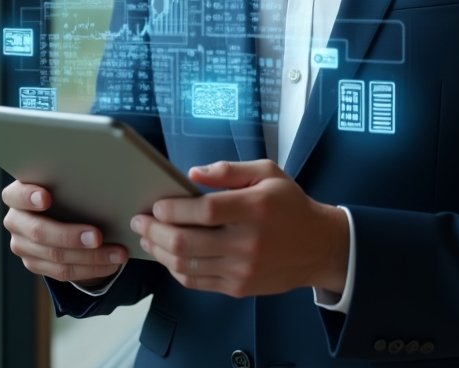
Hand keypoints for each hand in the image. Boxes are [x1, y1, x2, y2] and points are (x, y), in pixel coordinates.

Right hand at [2, 180, 128, 286]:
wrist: (60, 209)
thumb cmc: (66, 186)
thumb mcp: (63, 180)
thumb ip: (70, 179)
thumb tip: (103, 174)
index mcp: (17, 195)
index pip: (15, 195)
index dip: (29, 197)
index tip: (46, 197)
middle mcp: (16, 221)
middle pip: (39, 232)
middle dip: (71, 236)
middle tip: (98, 237)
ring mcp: (23, 246)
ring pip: (56, 257)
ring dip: (91, 258)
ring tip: (117, 254)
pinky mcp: (35, 264)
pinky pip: (63, 272)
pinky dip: (90, 269)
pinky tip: (110, 264)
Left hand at [131, 159, 348, 297]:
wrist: (318, 246)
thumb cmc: (289, 204)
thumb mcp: (268, 172)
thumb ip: (229, 171)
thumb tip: (192, 173)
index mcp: (255, 208)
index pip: (205, 211)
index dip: (173, 209)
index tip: (156, 204)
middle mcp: (248, 242)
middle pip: (188, 242)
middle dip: (155, 232)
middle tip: (140, 221)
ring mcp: (242, 269)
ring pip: (187, 266)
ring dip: (160, 252)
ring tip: (147, 238)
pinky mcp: (239, 288)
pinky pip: (197, 282)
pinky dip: (176, 269)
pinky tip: (168, 255)